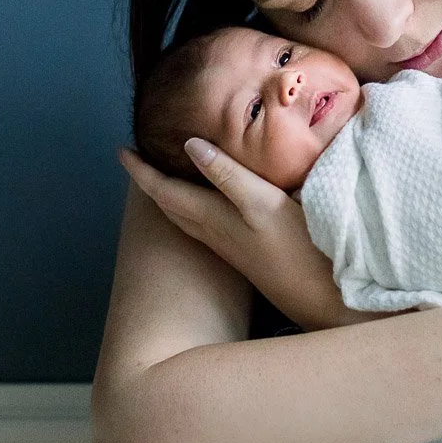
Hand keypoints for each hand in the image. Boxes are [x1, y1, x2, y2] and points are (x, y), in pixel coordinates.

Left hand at [118, 141, 365, 328]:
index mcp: (213, 218)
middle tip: (139, 160)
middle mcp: (214, 234)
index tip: (121, 150)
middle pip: (169, 205)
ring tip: (165, 176)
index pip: (165, 191)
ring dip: (170, 195)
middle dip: (151, 182)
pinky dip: (193, 206)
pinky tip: (207, 201)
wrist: (320, 297)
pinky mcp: (245, 252)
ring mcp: (229, 246)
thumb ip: (229, 176)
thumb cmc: (297, 248)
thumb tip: (189, 145)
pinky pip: (203, 224)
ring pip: (185, 217)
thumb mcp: (264, 204)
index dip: (142, 171)